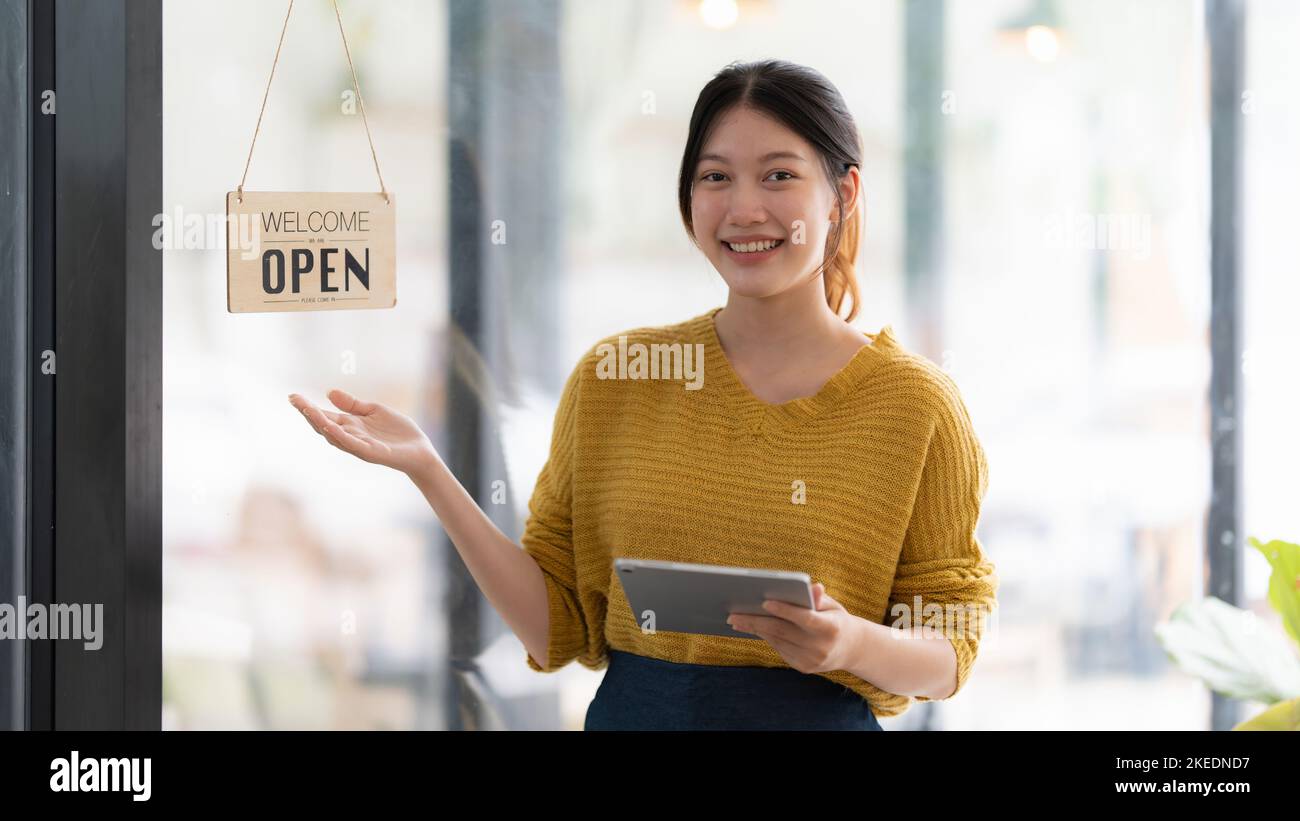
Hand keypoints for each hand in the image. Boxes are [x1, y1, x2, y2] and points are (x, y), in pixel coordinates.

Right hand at [288, 389, 436, 475]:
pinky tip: (330, 426)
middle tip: (294, 400)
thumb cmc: (398, 432)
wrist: (420, 450)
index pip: (325, 415)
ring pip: (334, 435)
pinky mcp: (372, 453)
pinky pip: (352, 444)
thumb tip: (329, 392)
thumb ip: (353, 404)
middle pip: (324, 425)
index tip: (293, 396)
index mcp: (350, 425)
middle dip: (308, 413)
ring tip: (307, 410)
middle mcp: (351, 436)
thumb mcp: (374, 410)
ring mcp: (359, 446)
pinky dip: (340, 436)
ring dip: (320, 423)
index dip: (308, 407)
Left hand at [726, 582, 861, 674]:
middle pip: (783, 631)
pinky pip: (780, 649)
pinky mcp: (804, 667)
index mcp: (830, 628)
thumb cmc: (836, 619)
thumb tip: (812, 587)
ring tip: (736, 620)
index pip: (805, 618)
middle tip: (733, 614)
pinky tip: (752, 628)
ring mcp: (812, 660)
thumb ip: (818, 598)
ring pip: (777, 641)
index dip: (785, 610)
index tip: (765, 602)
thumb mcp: (832, 606)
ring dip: (755, 630)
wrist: (850, 649)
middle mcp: (821, 647)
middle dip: (755, 621)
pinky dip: (765, 637)